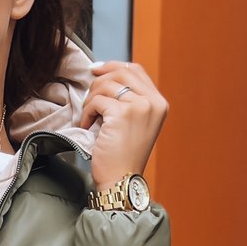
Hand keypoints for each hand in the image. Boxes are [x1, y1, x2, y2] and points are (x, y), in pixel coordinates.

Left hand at [77, 60, 168, 189]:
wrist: (121, 179)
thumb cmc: (123, 155)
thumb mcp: (135, 122)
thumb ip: (129, 99)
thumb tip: (103, 74)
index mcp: (159, 103)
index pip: (136, 69)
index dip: (113, 65)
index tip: (96, 69)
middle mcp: (153, 102)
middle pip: (121, 72)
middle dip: (99, 82)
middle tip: (89, 99)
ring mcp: (139, 107)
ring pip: (106, 85)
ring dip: (90, 100)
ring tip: (89, 118)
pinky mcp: (122, 114)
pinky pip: (96, 101)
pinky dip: (87, 112)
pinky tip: (87, 126)